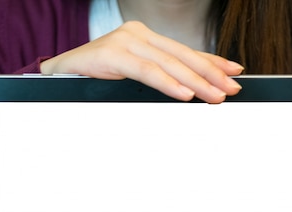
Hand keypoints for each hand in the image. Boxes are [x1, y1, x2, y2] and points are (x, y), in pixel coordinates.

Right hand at [40, 21, 243, 103]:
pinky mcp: (111, 54)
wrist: (56, 77)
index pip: (184, 52)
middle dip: (210, 74)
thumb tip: (191, 91)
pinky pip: (146, 71)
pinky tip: (185, 94)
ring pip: (168, 64)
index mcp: (144, 38)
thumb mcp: (132, 78)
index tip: (234, 72)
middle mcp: (137, 34)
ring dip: (195, 82)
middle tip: (232, 89)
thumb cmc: (94, 80)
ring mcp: (124, 41)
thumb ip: (158, 79)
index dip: (211, 62)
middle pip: (181, 56)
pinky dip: (168, 84)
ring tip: (215, 96)